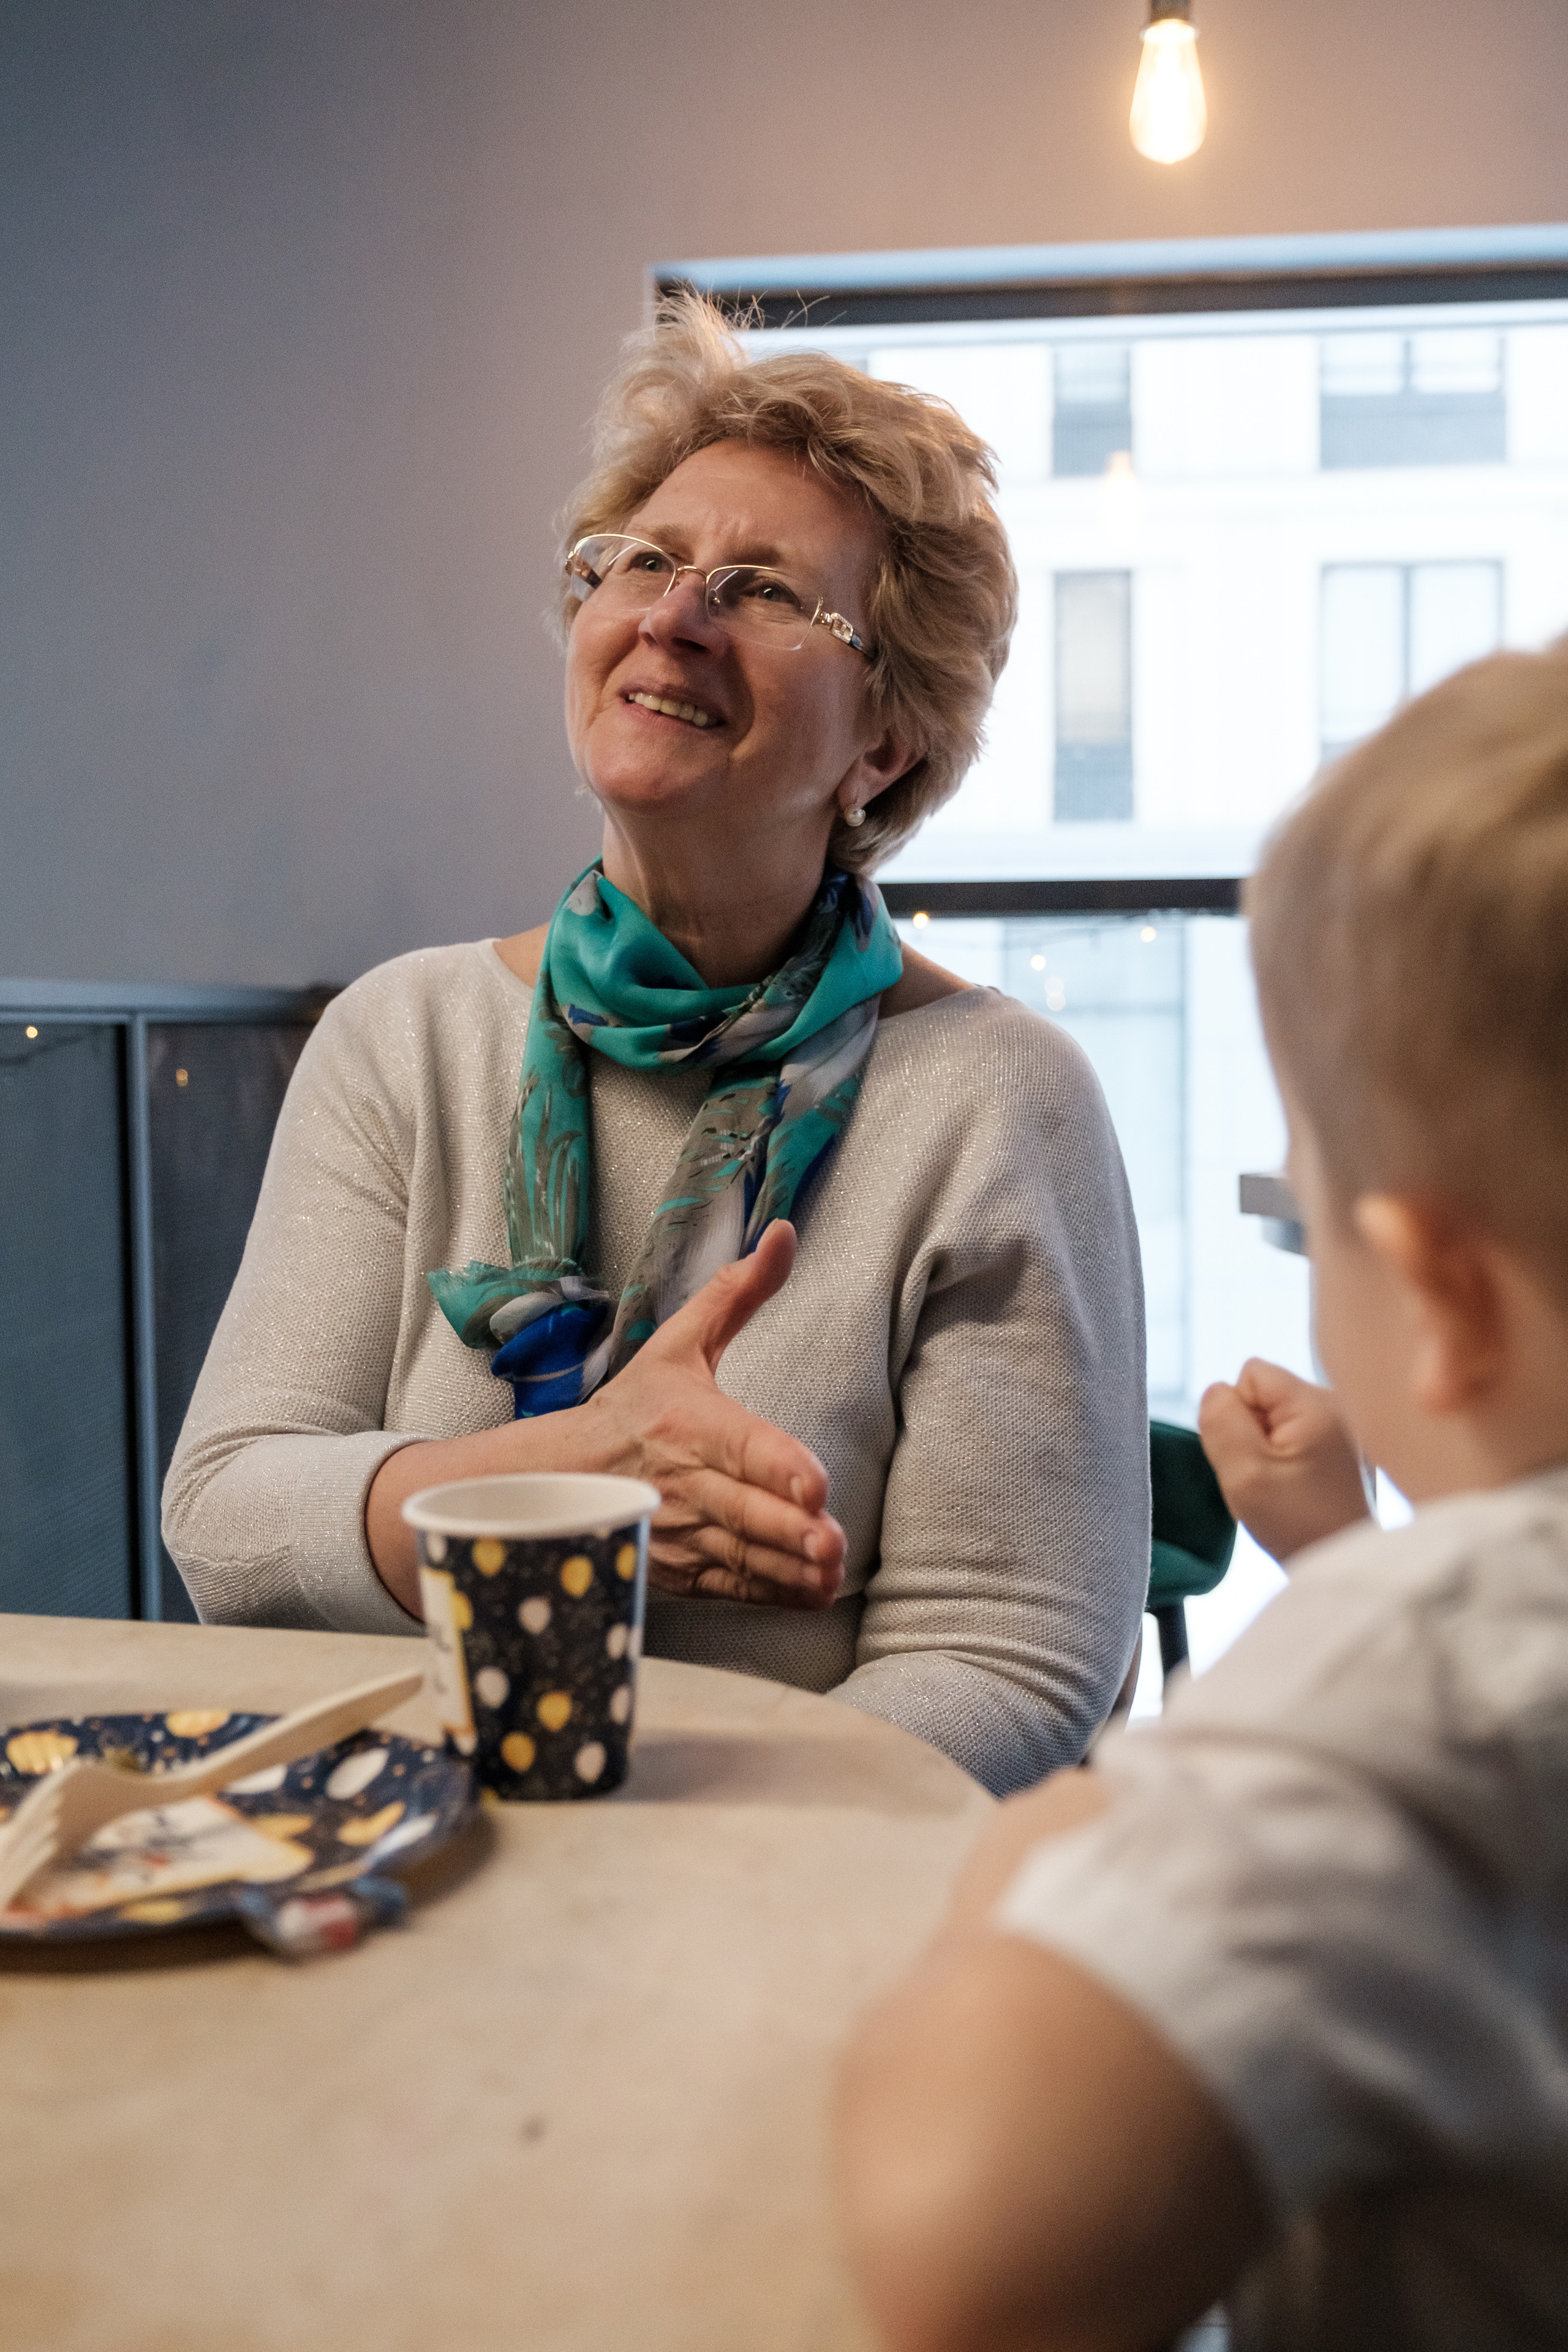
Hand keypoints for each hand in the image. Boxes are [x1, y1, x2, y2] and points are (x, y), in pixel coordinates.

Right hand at [578, 1221, 845, 1609]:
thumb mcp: (681, 1342)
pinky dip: (772, 1593)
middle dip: (790, 1529)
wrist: (563, 1475)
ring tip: (829, 1570)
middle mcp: (685, 1481)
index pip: (742, 1446)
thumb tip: (785, 1234)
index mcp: (689, 1423)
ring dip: (789, 1568)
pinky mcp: (683, 1571)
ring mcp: (683, 1533)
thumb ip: (738, 1292)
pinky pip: (733, 1587)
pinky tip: (811, 1590)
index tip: (813, 1486)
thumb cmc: (636, 1407)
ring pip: (744, 1555)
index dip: (777, 1467)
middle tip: (831, 1541)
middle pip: (746, 1510)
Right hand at [1198, 1359, 1371, 1564]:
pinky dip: (1288, 1455)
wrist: (1344, 1562)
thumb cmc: (1297, 1522)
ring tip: (1285, 1483)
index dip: (1237, 1414)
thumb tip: (1216, 1391)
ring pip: (1277, 1414)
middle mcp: (1337, 1402)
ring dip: (1268, 1445)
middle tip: (1269, 1475)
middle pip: (1265, 1392)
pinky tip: (1300, 1484)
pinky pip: (1295, 1431)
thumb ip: (1221, 1421)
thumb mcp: (1244, 1474)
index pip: (1251, 1373)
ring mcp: (1344, 1423)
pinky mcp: (1344, 1443)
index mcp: (1317, 1402)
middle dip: (1252, 1429)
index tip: (1254, 1457)